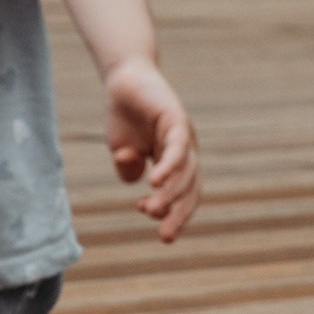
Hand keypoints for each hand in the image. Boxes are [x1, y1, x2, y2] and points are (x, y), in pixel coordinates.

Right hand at [106, 58, 200, 244]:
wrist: (122, 78)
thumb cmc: (125, 115)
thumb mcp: (122, 149)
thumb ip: (128, 168)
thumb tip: (135, 180)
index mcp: (177, 163)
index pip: (185, 196)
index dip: (178, 216)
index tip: (163, 236)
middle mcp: (186, 151)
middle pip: (191, 189)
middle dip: (178, 214)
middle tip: (164, 236)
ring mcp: (184, 136)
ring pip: (186, 173)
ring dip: (169, 195)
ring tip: (150, 209)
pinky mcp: (177, 120)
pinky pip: (178, 148)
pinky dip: (169, 167)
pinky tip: (154, 183)